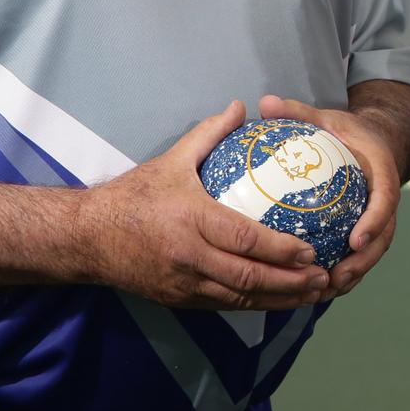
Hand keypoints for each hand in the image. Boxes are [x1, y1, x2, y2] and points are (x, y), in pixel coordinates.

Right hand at [80, 100, 328, 309]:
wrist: (86, 238)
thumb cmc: (133, 196)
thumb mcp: (171, 160)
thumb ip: (209, 133)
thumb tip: (242, 106)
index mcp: (191, 220)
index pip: (244, 239)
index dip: (280, 249)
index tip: (311, 249)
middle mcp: (189, 257)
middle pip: (247, 276)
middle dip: (289, 281)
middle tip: (323, 277)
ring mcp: (183, 283)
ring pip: (238, 298)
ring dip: (278, 299)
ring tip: (312, 294)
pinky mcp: (178, 300)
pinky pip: (222, 305)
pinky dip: (253, 305)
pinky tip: (278, 299)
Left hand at [260, 94, 403, 298]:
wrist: (374, 143)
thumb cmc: (346, 132)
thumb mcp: (326, 118)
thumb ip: (298, 112)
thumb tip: (263, 102)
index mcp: (381, 172)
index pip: (386, 199)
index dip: (375, 221)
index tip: (355, 239)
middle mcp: (384, 199)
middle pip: (383, 236)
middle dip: (363, 262)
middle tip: (337, 279)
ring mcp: (378, 218)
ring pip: (372, 252)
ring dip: (353, 275)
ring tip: (325, 291)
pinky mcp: (367, 231)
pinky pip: (359, 256)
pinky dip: (344, 273)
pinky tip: (317, 289)